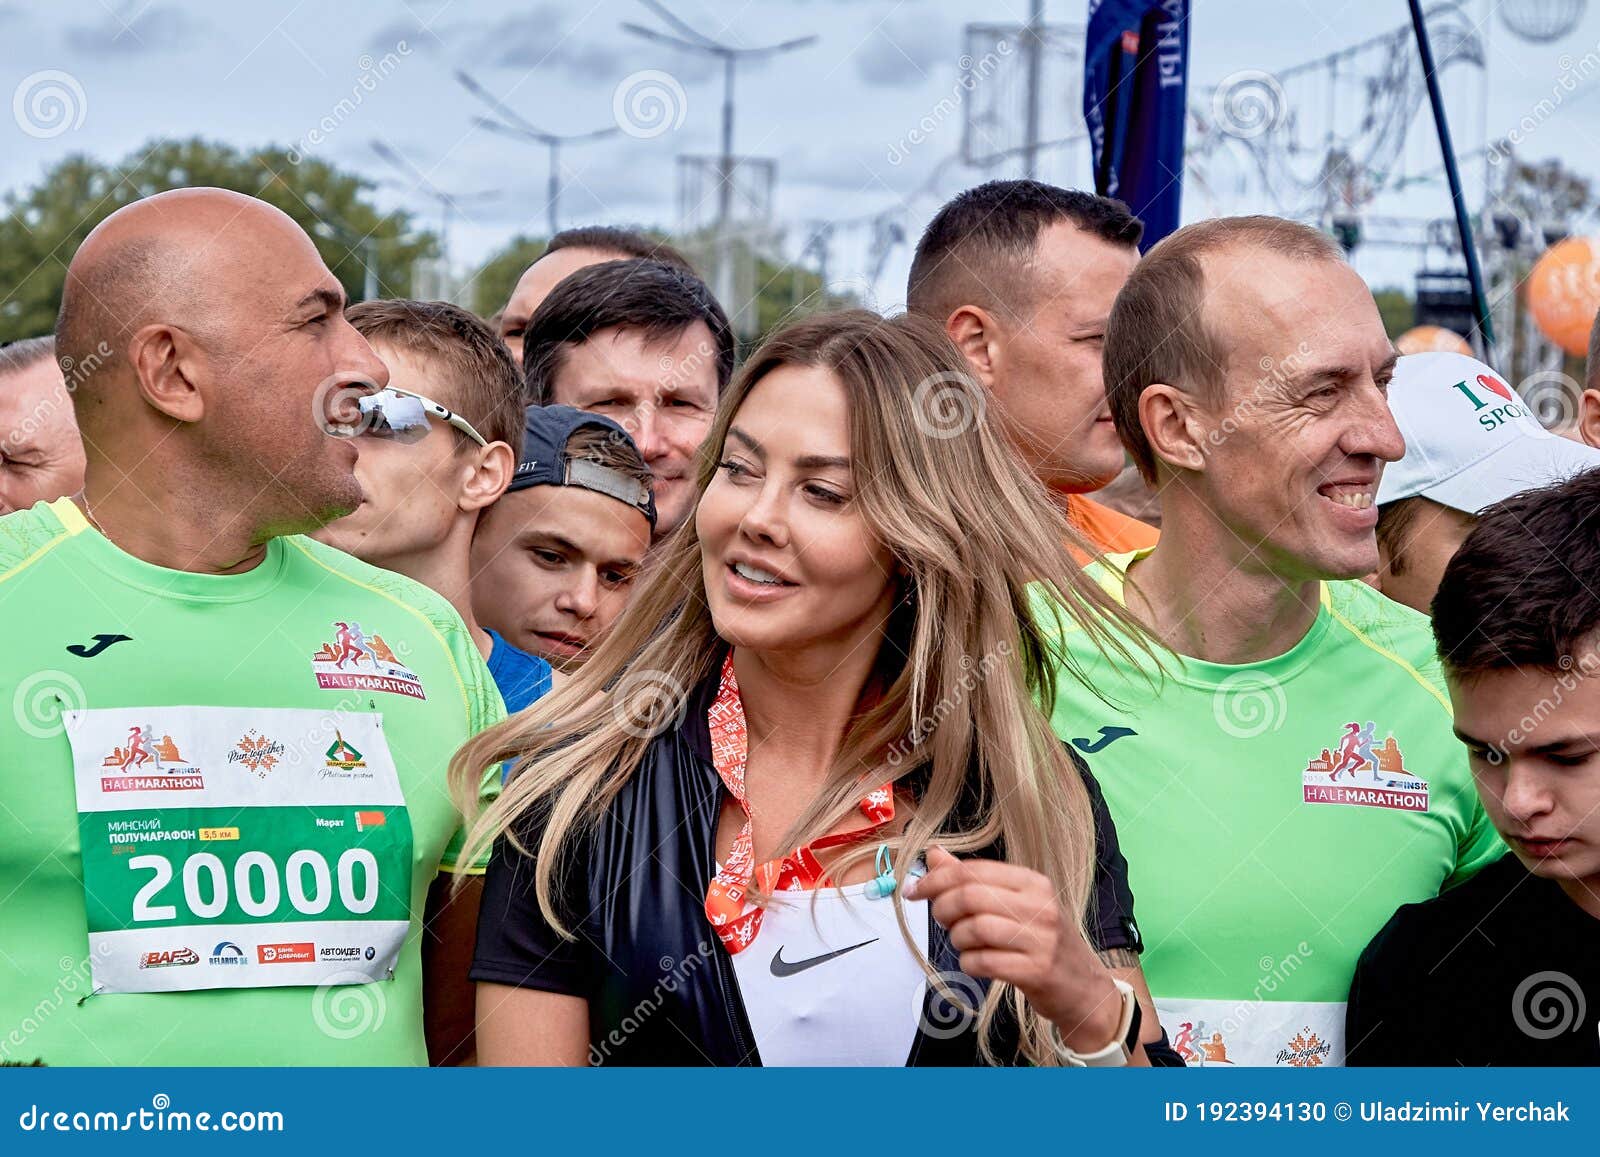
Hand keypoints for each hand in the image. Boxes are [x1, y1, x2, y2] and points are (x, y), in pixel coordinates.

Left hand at [905, 846, 1122, 1053]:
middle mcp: (1040, 906)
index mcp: (1032, 882)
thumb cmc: (1041, 941)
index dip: (936, 879)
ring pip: (974, 929)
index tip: (914, 891)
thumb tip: (933, 854)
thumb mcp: (1014, 903)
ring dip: (957, 939)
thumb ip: (973, 879)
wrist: (1083, 988)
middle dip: (943, 909)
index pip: (973, 871)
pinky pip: (984, 962)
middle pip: (970, 897)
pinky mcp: (1037, 971)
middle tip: (942, 921)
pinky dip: (969, 963)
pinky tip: (976, 963)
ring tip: (964, 944)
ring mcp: (1041, 939)